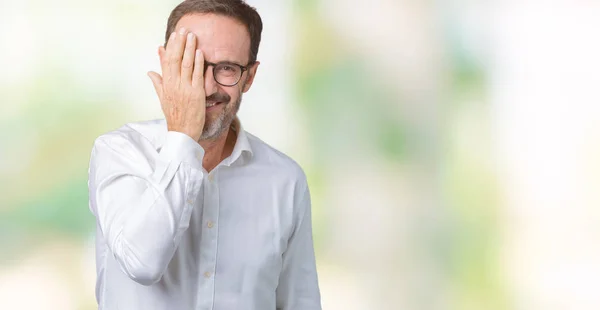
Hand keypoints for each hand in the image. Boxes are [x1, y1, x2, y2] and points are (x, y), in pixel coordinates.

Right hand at [148, 27, 205, 141]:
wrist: (182, 132)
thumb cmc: (174, 116)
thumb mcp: (162, 98)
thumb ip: (157, 82)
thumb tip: (150, 71)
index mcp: (166, 85)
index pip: (167, 62)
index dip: (170, 47)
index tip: (174, 36)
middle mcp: (174, 85)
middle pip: (175, 60)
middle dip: (179, 44)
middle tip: (183, 30)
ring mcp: (185, 89)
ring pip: (186, 64)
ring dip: (189, 49)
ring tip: (192, 36)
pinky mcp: (196, 94)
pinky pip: (197, 75)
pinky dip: (198, 63)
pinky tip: (199, 52)